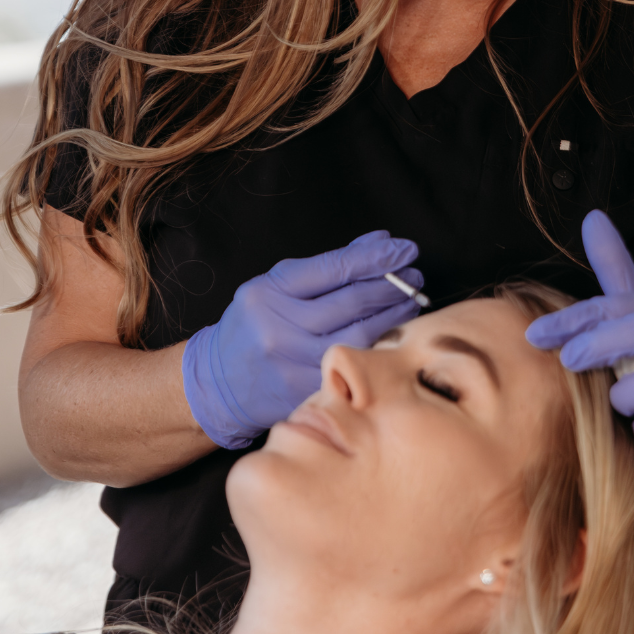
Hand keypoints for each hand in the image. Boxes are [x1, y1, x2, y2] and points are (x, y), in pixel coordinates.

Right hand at [182, 231, 423, 448]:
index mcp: (270, 293)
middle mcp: (280, 327)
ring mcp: (294, 363)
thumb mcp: (277, 286)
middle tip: (414, 275)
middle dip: (391, 285)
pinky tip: (395, 334)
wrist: (219, 384)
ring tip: (411, 300)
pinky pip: (355, 364)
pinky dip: (379, 346)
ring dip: (394, 315)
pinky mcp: (307, 391)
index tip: (404, 248)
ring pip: (360, 334)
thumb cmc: (255, 326)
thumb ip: (326, 265)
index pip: (335, 268)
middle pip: (352, 301)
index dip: (375, 257)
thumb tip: (378, 242)